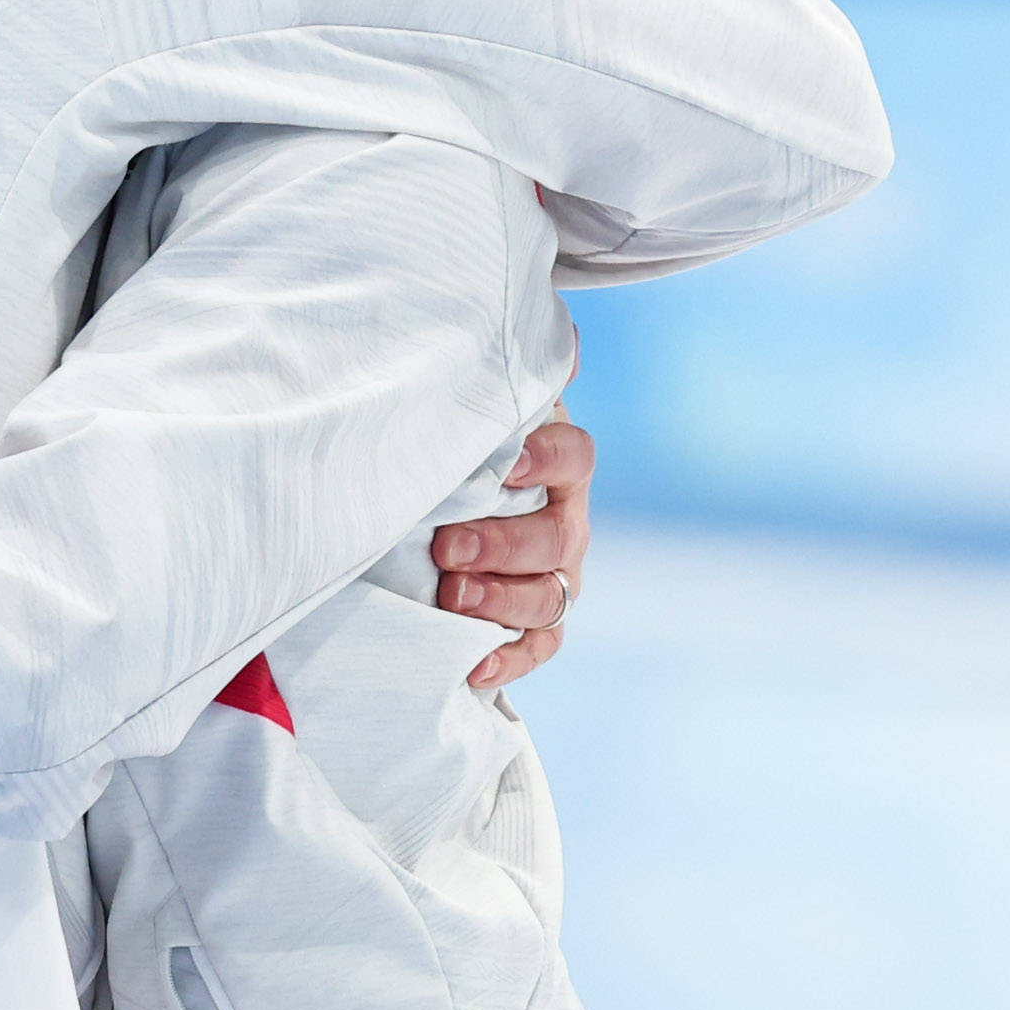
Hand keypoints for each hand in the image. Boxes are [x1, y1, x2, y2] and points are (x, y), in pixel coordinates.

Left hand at [434, 411, 593, 693]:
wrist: (435, 517)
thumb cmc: (462, 456)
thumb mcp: (479, 415)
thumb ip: (508, 383)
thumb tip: (568, 343)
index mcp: (557, 466)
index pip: (573, 457)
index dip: (548, 460)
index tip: (509, 465)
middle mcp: (564, 523)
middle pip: (557, 538)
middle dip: (504, 546)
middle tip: (449, 548)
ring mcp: (553, 577)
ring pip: (548, 598)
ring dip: (501, 601)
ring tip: (452, 597)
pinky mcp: (533, 624)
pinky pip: (536, 649)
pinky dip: (508, 661)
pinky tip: (474, 667)